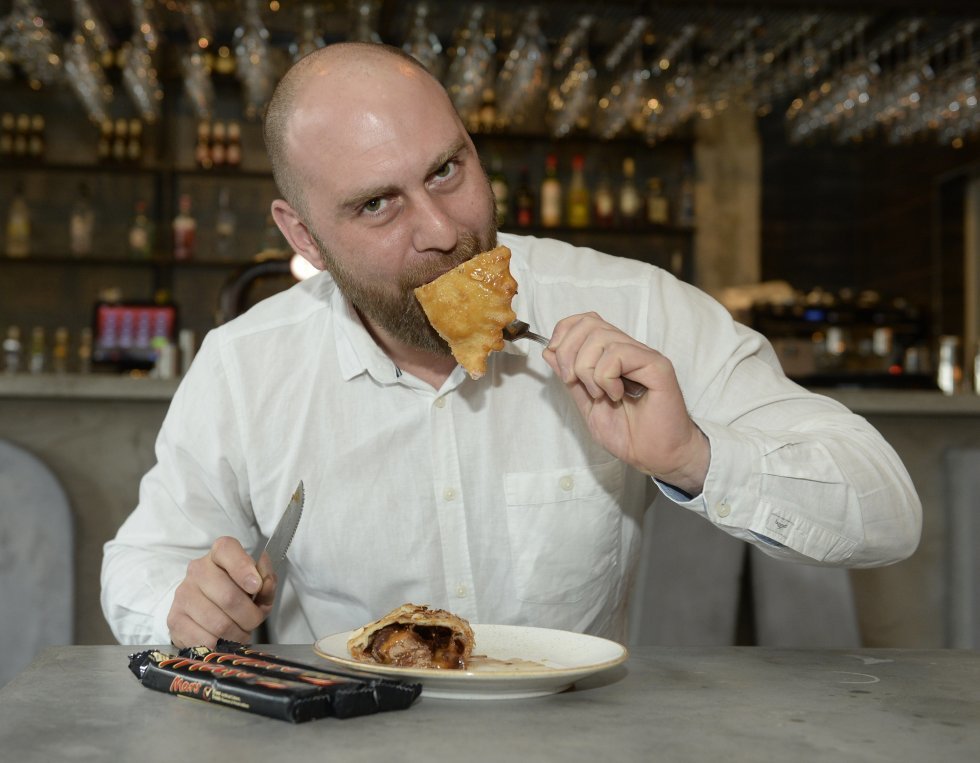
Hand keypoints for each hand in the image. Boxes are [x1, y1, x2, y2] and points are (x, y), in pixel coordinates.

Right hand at [167, 536, 276, 648]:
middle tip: (253, 622)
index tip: (256, 586)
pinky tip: (223, 640)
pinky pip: (205, 641)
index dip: (244, 569)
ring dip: (237, 634)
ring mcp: (184, 594)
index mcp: (220, 553)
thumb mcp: (258, 585)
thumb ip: (266, 582)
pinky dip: (221, 646)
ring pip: (219, 623)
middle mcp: (198, 569)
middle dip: (249, 617)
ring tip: (239, 632)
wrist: (202, 610)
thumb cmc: (235, 593)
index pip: (227, 551)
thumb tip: (265, 582)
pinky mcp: (174, 619)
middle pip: (229, 597)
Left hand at [543, 312, 709, 494]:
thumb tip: (549, 351)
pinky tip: (616, 395)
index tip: (560, 367)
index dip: (563, 336)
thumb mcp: (586, 405)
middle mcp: (628, 349)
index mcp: (612, 355)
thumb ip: (570, 378)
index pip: (584, 321)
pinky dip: (606, 377)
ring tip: (600, 394)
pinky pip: (618, 354)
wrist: (656, 456)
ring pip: (601, 337)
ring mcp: (643, 355)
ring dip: (587, 369)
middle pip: (588, 323)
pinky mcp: (656, 365)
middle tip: (574, 382)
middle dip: (568, 353)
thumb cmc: (628, 434)